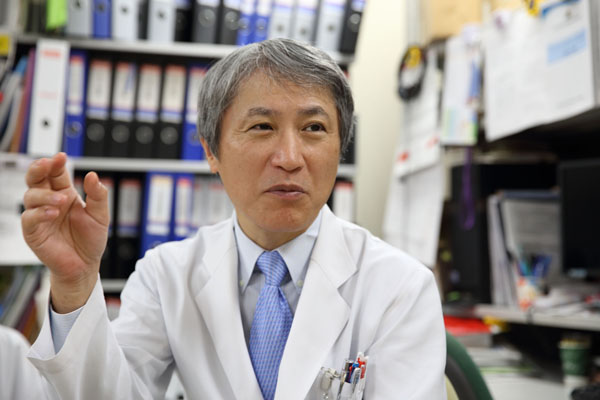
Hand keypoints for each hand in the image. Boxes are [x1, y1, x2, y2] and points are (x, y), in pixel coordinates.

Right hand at [21, 153, 108, 311]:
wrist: (85, 266)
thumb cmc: (90, 240)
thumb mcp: (100, 215)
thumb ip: (98, 195)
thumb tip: (92, 175)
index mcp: (65, 194)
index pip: (56, 173)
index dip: (56, 164)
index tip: (60, 156)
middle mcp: (50, 202)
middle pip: (36, 180)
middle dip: (38, 169)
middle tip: (46, 164)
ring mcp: (40, 216)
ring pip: (31, 196)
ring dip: (44, 195)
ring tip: (61, 200)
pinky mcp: (34, 232)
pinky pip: (30, 218)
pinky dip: (40, 213)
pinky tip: (53, 212)